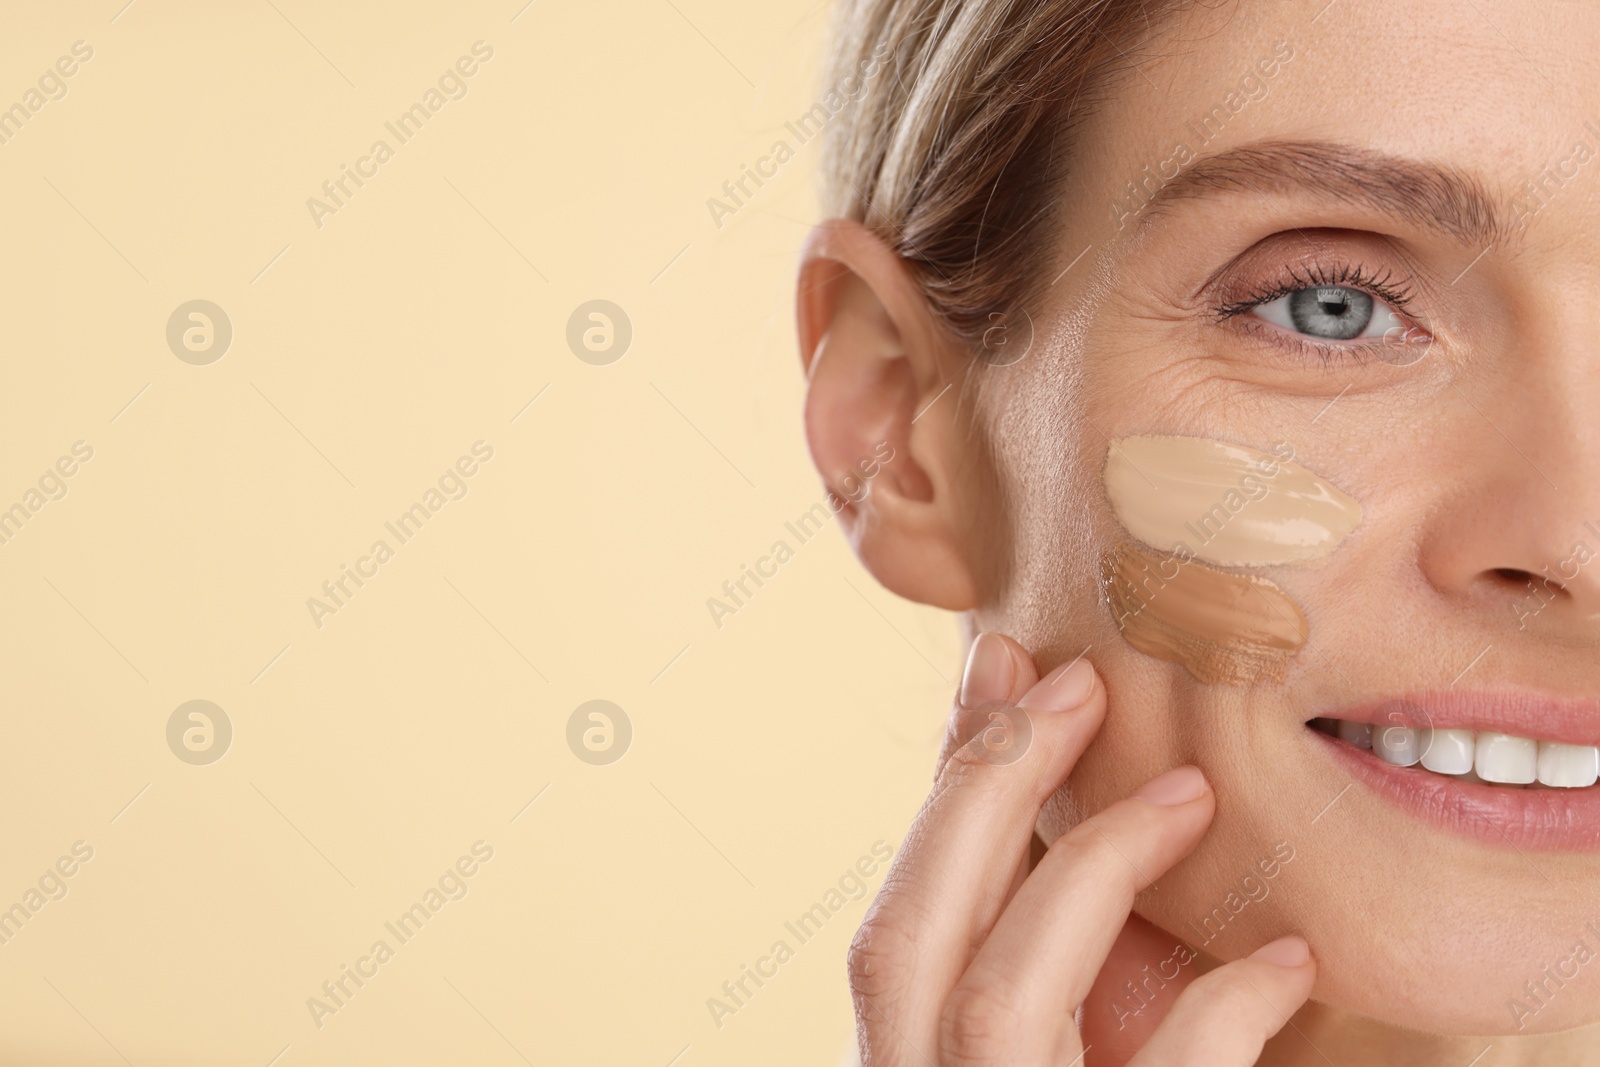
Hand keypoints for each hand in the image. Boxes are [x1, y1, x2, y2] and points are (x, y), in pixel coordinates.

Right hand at [847, 632, 1315, 1064]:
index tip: (1005, 662)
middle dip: (994, 788)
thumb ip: (1025, 956)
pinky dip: (1223, 1008)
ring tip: (1193, 792)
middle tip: (1084, 682)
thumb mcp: (1027, 1047)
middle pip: (911, 933)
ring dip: (1093, 869)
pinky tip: (1287, 960)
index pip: (894, 922)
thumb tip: (1045, 762)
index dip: (948, 786)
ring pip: (1000, 998)